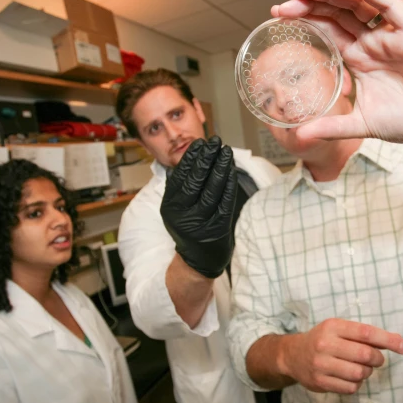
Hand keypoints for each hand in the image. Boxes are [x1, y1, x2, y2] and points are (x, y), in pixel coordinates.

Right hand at [160, 136, 237, 278]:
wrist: (197, 261)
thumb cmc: (189, 226)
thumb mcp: (176, 207)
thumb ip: (180, 185)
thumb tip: (190, 157)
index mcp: (170, 206)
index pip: (181, 176)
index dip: (191, 157)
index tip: (200, 143)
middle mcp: (182, 214)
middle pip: (196, 180)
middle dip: (207, 157)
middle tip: (215, 141)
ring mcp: (201, 222)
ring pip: (213, 189)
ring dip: (221, 167)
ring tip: (226, 151)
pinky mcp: (218, 228)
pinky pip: (226, 201)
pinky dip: (229, 183)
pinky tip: (232, 170)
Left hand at [271, 0, 402, 147]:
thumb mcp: (363, 124)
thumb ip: (333, 128)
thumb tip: (301, 136)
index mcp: (360, 58)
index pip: (329, 30)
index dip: (306, 20)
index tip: (279, 16)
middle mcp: (373, 41)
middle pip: (338, 12)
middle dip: (311, 4)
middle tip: (284, 1)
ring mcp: (392, 34)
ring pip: (358, 3)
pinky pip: (388, 3)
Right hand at [280, 318, 402, 394]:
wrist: (292, 355)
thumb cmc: (323, 339)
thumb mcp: (340, 329)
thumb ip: (366, 335)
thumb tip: (398, 341)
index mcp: (333, 326)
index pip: (367, 333)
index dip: (389, 340)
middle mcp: (325, 344)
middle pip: (366, 355)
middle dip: (378, 359)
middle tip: (377, 360)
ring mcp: (321, 364)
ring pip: (359, 373)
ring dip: (367, 373)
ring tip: (361, 368)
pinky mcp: (320, 382)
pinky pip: (350, 387)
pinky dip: (356, 384)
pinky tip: (349, 377)